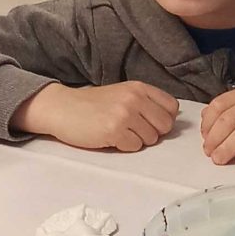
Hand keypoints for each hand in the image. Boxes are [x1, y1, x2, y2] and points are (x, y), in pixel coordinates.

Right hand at [14, 81, 179, 153]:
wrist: (62, 108)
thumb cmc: (92, 104)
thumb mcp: (122, 93)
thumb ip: (145, 102)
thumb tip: (170, 120)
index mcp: (139, 87)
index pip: (172, 107)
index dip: (163, 119)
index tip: (148, 122)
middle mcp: (134, 98)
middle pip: (165, 126)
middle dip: (152, 132)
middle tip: (132, 130)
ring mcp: (125, 114)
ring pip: (151, 139)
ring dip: (136, 140)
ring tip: (118, 131)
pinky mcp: (114, 131)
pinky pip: (135, 147)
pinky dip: (124, 146)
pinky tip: (110, 137)